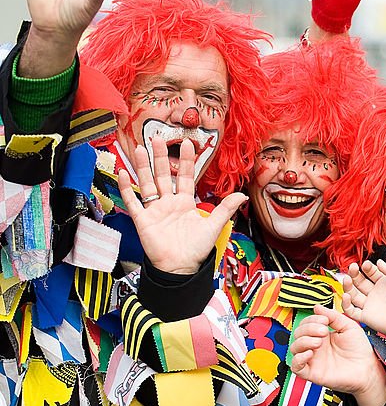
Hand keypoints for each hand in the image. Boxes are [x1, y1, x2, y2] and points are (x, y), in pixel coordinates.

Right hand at [116, 137, 246, 275]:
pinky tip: (123, 173)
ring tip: (139, 148)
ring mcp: (155, 210)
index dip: (187, 160)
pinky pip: (133, 201)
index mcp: (186, 203)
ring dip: (143, 166)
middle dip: (161, 156)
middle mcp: (169, 203)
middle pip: (164, 175)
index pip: (186, 176)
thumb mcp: (214, 225)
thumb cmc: (196, 249)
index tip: (188, 143)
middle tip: (157, 137)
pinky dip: (126, 188)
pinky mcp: (142, 220)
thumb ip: (225, 208)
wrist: (180, 268)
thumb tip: (242, 195)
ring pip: (147, 183)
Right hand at [290, 305, 385, 405]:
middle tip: (323, 331)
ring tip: (319, 342)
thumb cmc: (360, 349)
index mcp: (322, 334)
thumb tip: (317, 307)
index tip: (325, 320)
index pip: (306, 323)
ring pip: (294, 348)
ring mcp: (313, 359)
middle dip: (308, 329)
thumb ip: (333, 316)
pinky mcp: (312, 373)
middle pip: (298, 333)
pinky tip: (310, 353)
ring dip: (303, 341)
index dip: (312, 319)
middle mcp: (315, 346)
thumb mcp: (348, 326)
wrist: (367, 368)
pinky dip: (298, 358)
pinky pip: (296, 367)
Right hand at [341, 260, 385, 342]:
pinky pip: (351, 310)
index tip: (365, 264)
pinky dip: (346, 304)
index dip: (367, 268)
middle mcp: (374, 293)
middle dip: (354, 274)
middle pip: (359, 282)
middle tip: (352, 267)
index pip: (371, 272)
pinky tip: (346, 295)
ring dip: (348, 286)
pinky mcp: (365, 316)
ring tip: (347, 278)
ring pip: (353, 294)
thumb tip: (378, 261)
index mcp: (383, 283)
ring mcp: (369, 304)